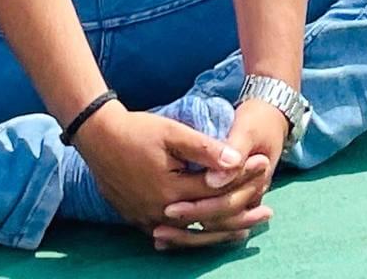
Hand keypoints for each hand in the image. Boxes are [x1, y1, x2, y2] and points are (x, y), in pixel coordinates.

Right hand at [74, 105, 270, 247]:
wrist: (99, 140)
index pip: (217, 190)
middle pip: (208, 219)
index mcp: (171, 190)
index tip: (265, 167)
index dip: (243, 179)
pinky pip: (173, 235)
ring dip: (220, 232)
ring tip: (246, 230)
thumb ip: (205, 150)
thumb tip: (235, 159)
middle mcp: (160, 212)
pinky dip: (194, 234)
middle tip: (267, 211)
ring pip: (191, 234)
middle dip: (240, 214)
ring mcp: (148, 220)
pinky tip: (208, 232)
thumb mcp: (174, 133)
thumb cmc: (139, 131)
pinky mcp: (139, 221)